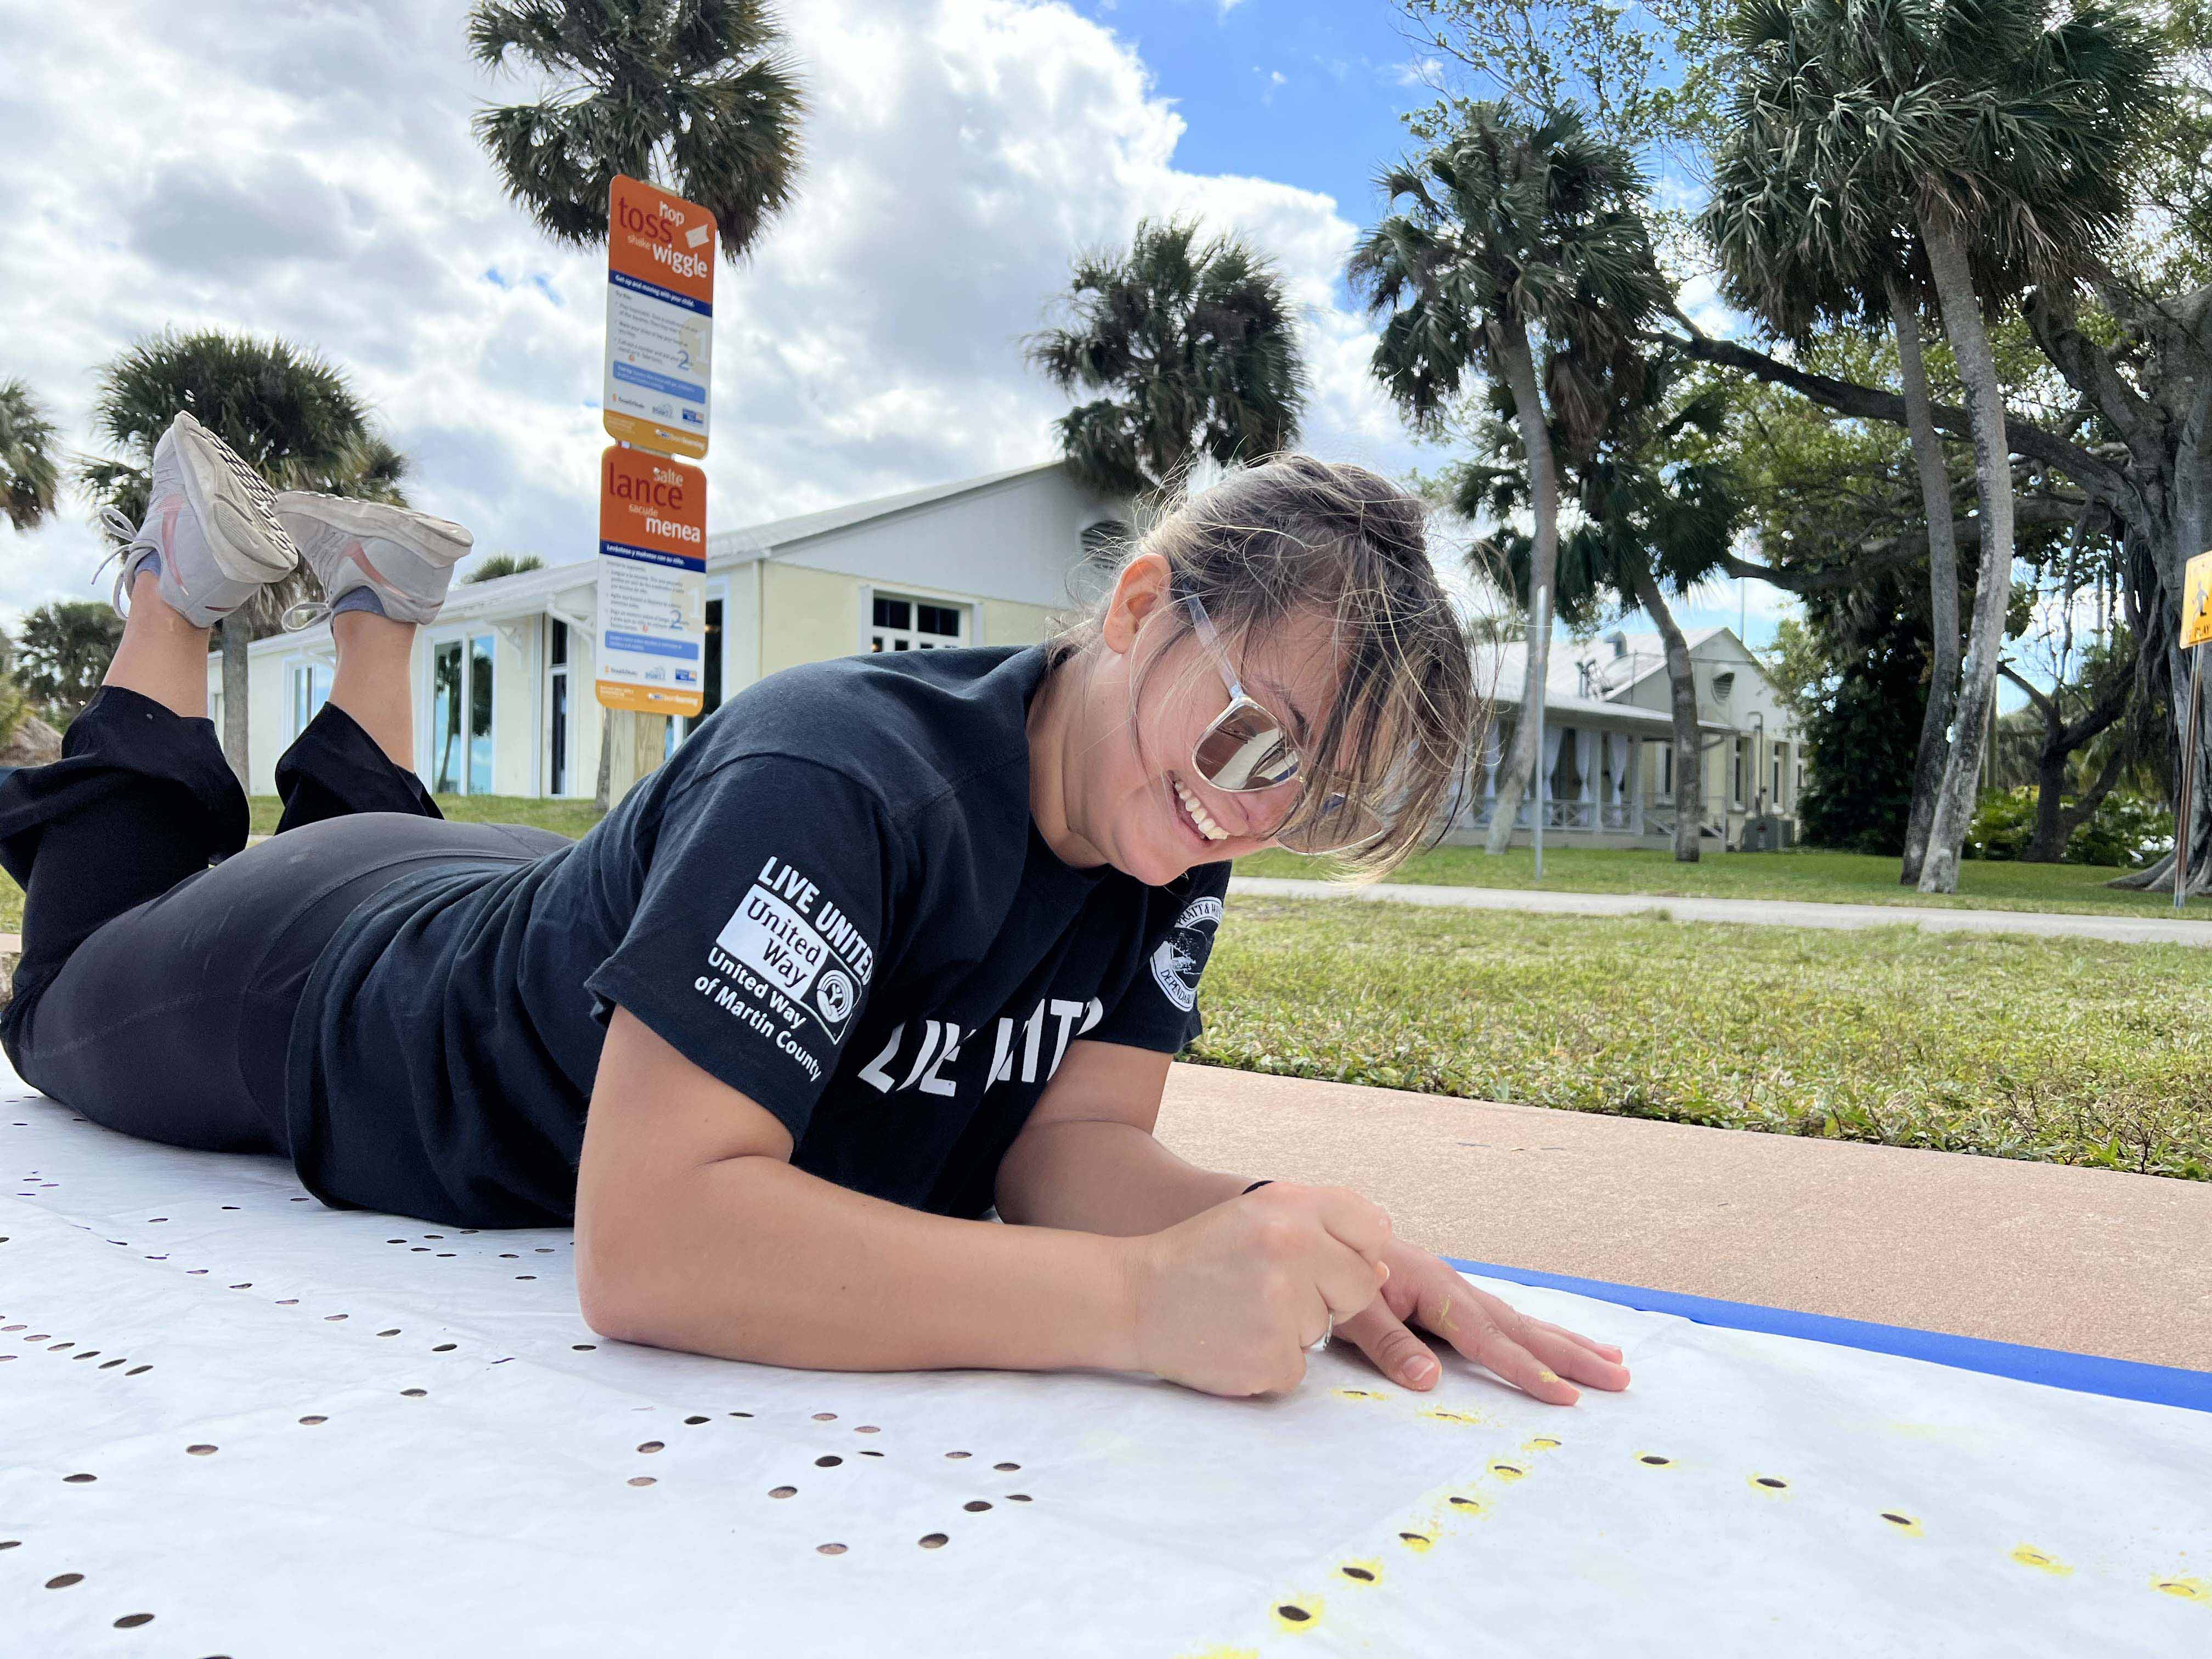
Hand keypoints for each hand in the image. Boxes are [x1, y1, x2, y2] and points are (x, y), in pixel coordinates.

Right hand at [1123, 1182, 1395, 1397]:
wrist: (1133, 1299)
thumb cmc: (1201, 1256)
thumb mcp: (1258, 1215)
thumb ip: (1324, 1227)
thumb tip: (1382, 1270)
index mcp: (1289, 1205)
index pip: (1372, 1227)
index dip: (1352, 1249)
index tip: (1317, 1258)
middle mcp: (1290, 1248)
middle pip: (1359, 1286)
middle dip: (1325, 1295)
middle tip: (1267, 1288)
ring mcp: (1281, 1306)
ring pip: (1326, 1329)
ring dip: (1293, 1329)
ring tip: (1242, 1310)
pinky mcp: (1271, 1358)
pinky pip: (1300, 1368)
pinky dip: (1271, 1361)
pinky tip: (1234, 1339)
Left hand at [1331, 1238, 1630, 1405]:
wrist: (1322, 1231)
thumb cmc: (1334, 1269)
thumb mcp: (1352, 1310)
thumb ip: (1388, 1344)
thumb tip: (1430, 1381)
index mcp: (1435, 1290)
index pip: (1489, 1340)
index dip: (1527, 1371)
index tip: (1565, 1396)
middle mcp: (1456, 1288)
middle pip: (1523, 1328)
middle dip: (1572, 1356)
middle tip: (1620, 1379)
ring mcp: (1457, 1291)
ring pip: (1522, 1322)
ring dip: (1568, 1343)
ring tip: (1613, 1361)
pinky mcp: (1451, 1297)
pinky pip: (1504, 1319)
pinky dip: (1538, 1333)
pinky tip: (1560, 1344)